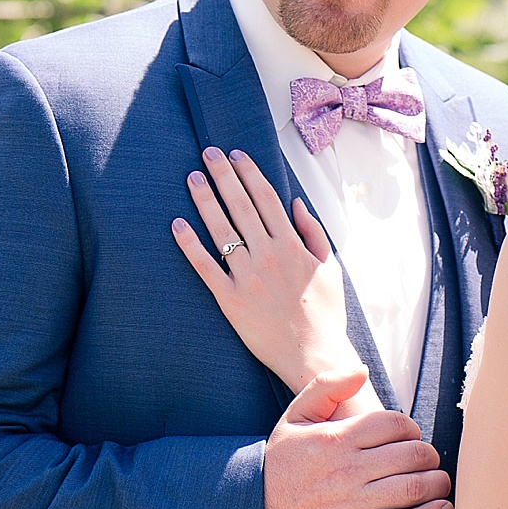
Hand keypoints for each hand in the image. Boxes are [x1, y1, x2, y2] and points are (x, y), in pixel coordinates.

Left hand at [172, 147, 364, 392]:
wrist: (315, 355)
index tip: (236, 154)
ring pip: (221, 229)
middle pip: (241, 205)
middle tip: (207, 153)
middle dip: (223, 175)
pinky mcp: (231, 299)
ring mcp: (248, 276)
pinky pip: (205, 266)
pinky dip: (189, 244)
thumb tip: (297, 204)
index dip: (249, 173)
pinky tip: (177, 225)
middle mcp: (269, 255)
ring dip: (205, 200)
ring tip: (192, 178)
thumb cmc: (325, 314)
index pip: (266, 198)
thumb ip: (314, 233)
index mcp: (293, 245)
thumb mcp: (330, 268)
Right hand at [264, 370, 453, 508]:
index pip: (393, 424)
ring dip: (435, 483)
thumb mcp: (294, 417)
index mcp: (335, 438)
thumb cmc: (280, 463)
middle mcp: (345, 469)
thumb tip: (362, 371)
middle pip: (410, 455)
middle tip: (429, 459)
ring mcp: (349, 502)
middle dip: (428, 455)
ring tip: (439, 482)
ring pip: (411, 489)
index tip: (411, 436)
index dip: (411, 428)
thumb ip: (326, 387)